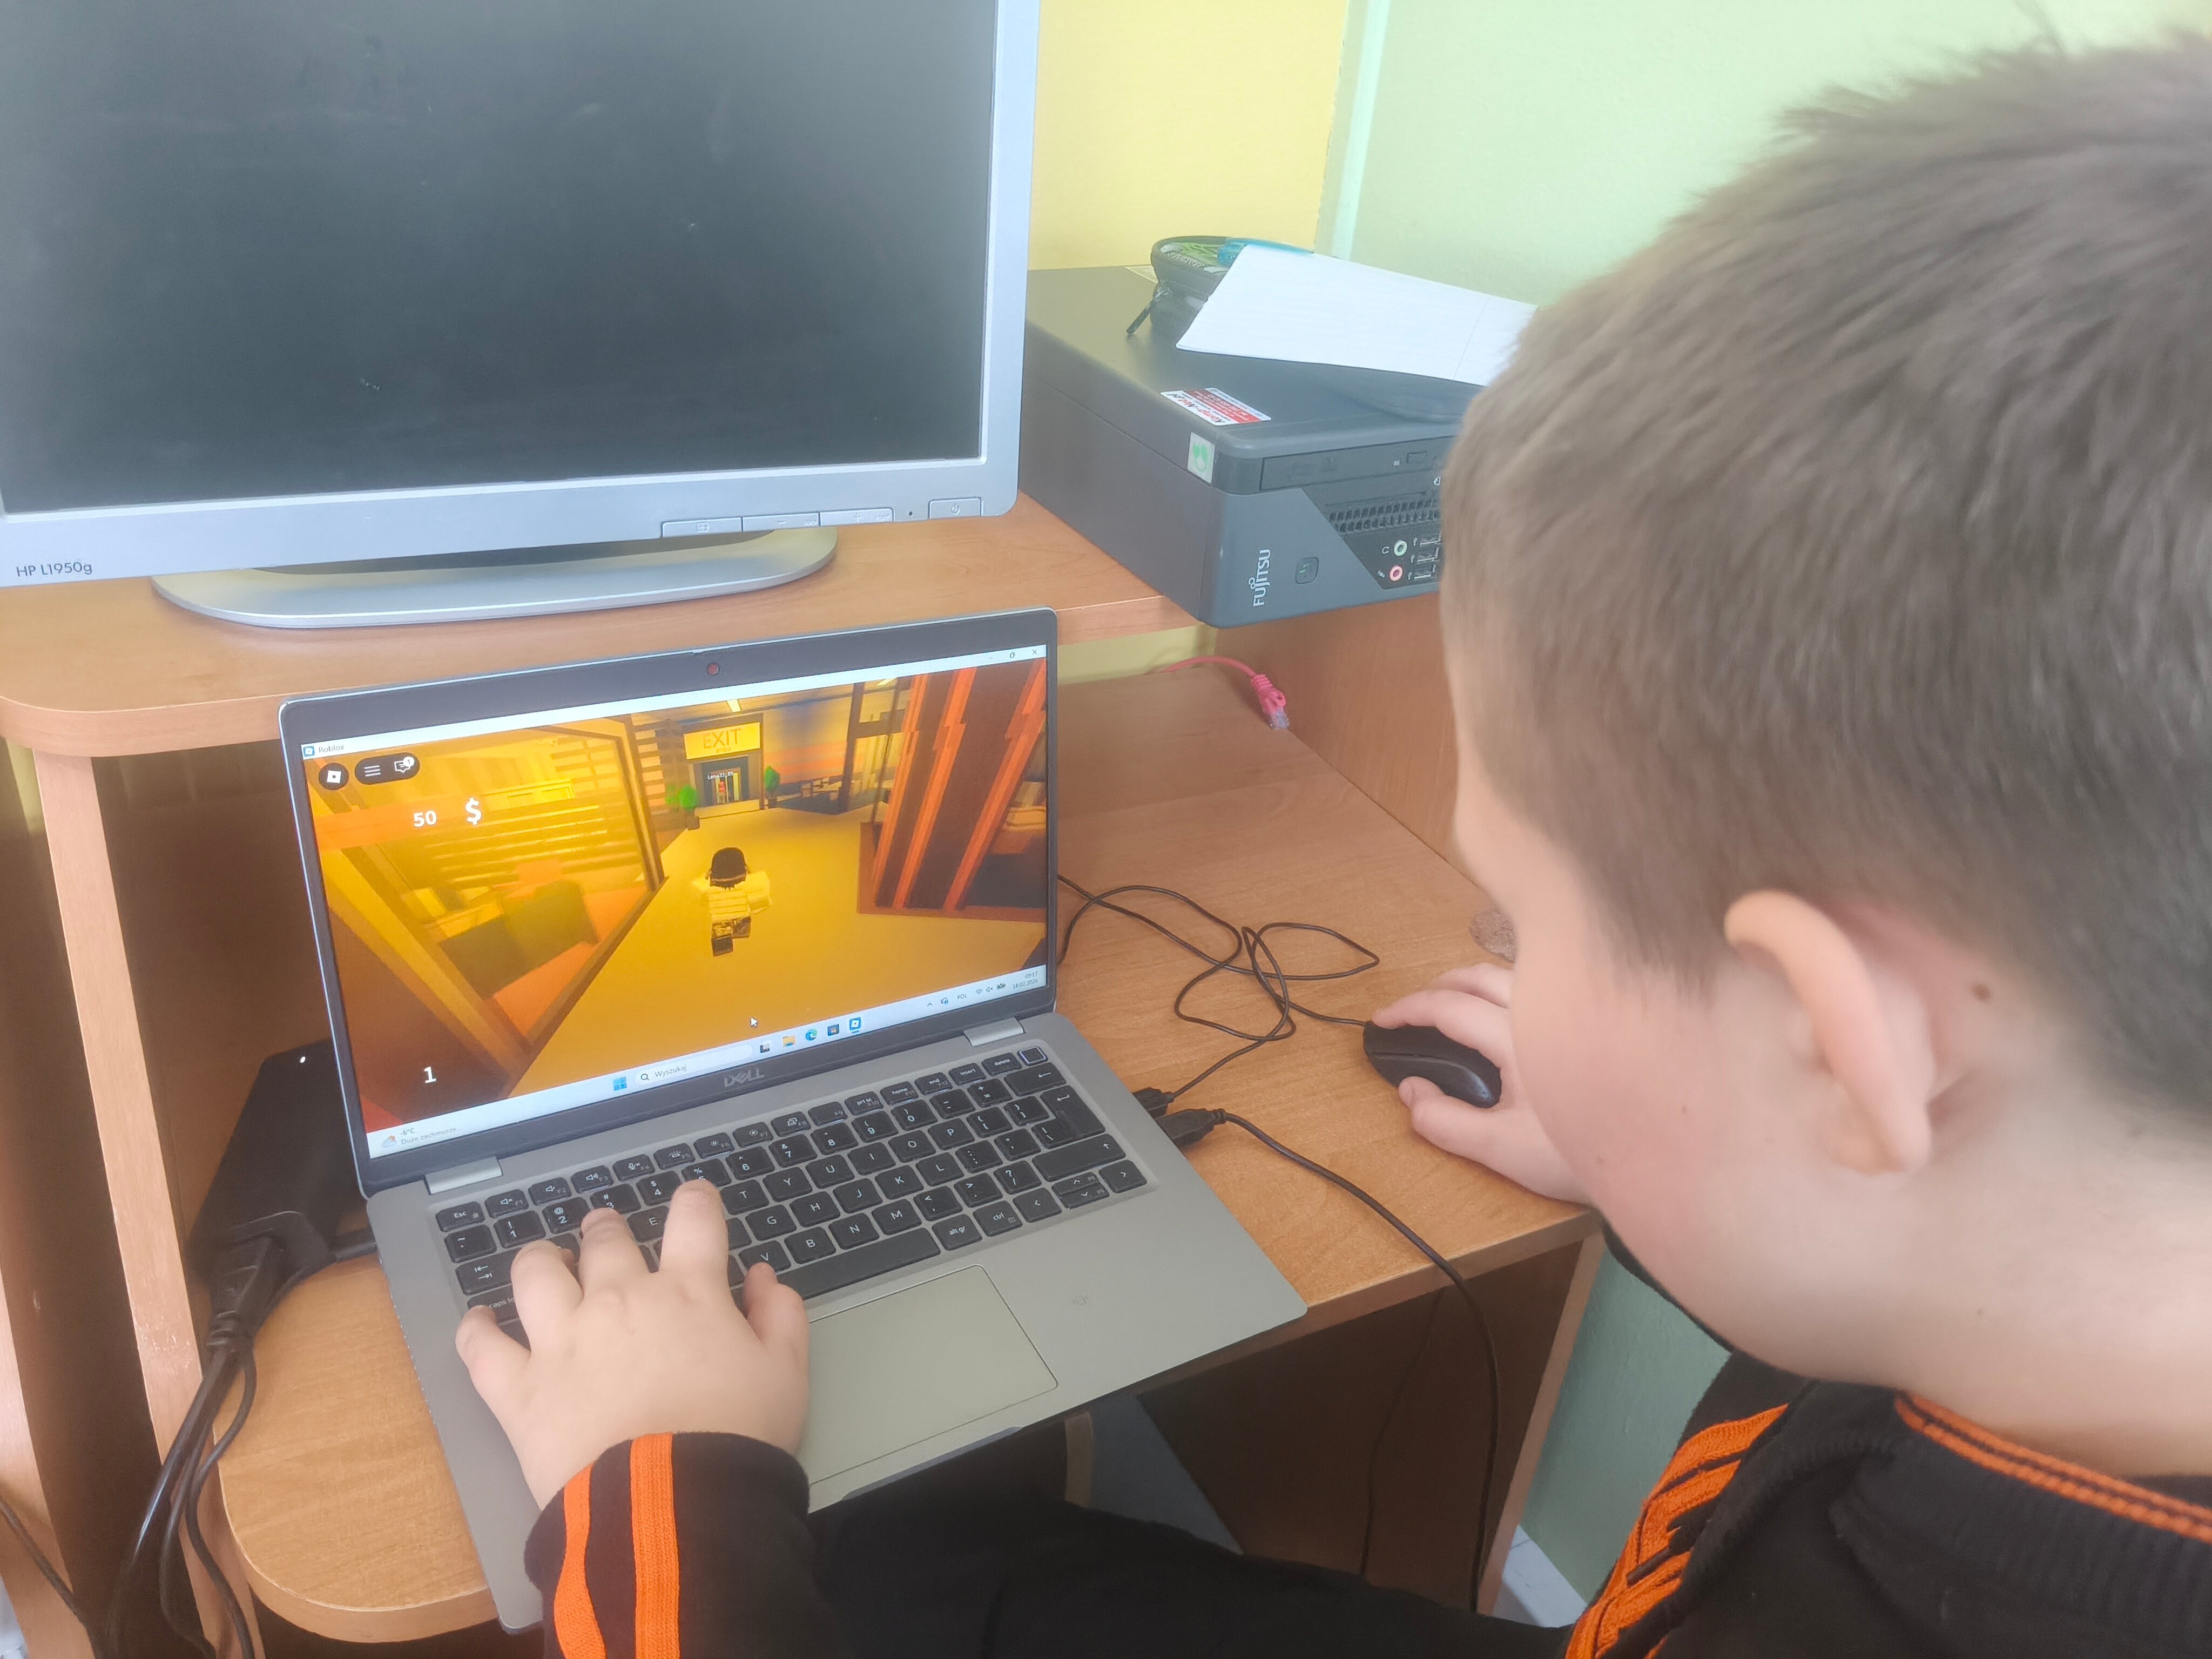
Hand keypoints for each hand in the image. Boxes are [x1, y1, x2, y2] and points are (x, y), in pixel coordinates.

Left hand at [456, 1180, 809, 1507]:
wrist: (671, 1502)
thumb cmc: (735, 1438)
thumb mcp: (785, 1375)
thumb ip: (780, 1317)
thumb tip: (762, 1277)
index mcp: (688, 1292)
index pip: (694, 1219)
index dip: (696, 1200)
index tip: (694, 1200)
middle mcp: (619, 1300)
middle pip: (605, 1240)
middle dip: (606, 1230)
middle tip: (605, 1233)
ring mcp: (563, 1340)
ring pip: (535, 1273)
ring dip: (540, 1260)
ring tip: (545, 1263)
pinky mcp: (520, 1389)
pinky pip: (482, 1347)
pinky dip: (476, 1329)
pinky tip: (480, 1321)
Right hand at [1372, 964, 1589, 1205]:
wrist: (1658, 1159)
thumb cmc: (1577, 1154)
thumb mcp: (1502, 1150)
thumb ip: (1447, 1123)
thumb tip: (1409, 1090)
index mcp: (1518, 1038)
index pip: (1450, 1007)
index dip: (1409, 1010)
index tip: (1381, 1022)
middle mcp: (1545, 1012)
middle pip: (1479, 976)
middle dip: (1438, 986)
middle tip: (1412, 1009)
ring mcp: (1571, 1013)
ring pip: (1511, 975)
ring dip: (1472, 982)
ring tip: (1452, 1002)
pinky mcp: (1591, 1021)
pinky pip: (1541, 986)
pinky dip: (1506, 989)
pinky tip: (1507, 1014)